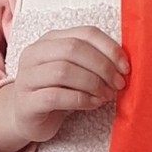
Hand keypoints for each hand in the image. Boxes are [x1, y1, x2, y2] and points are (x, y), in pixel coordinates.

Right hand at [7, 26, 127, 143]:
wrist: (27, 118)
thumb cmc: (56, 92)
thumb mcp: (75, 72)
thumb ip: (93, 62)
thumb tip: (123, 66)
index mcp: (50, 40)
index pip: (84, 33)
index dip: (109, 48)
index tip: (125, 67)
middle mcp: (34, 54)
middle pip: (73, 49)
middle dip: (102, 66)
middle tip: (118, 84)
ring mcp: (27, 78)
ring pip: (63, 71)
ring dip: (92, 83)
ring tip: (106, 95)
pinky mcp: (26, 102)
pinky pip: (55, 96)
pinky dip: (81, 99)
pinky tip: (93, 104)